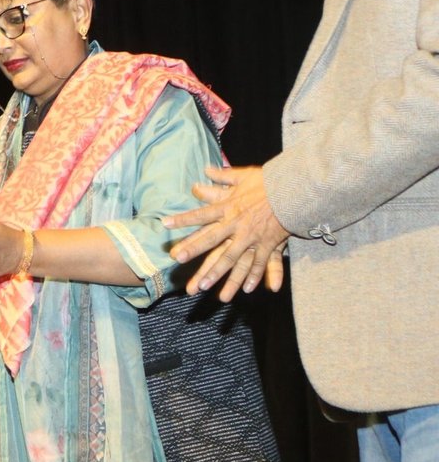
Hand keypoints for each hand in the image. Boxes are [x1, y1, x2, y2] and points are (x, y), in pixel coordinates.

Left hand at [162, 164, 290, 299]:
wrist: (297, 189)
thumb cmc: (270, 182)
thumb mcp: (244, 175)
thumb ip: (223, 176)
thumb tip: (206, 170)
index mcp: (229, 207)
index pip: (201, 214)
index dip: (183, 219)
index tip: (165, 224)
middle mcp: (237, 224)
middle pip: (211, 239)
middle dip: (193, 249)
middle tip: (177, 259)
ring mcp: (252, 236)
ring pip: (231, 258)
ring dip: (217, 273)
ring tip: (203, 286)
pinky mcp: (268, 244)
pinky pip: (259, 263)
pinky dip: (253, 276)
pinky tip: (246, 290)